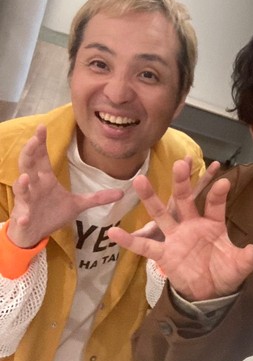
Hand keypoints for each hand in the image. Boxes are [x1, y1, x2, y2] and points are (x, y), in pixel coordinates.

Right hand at [8, 125, 123, 247]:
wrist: (35, 233)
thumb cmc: (52, 214)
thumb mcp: (78, 204)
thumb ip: (97, 197)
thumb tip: (122, 193)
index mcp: (46, 179)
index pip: (41, 157)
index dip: (41, 143)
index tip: (43, 127)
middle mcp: (34, 186)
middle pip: (28, 166)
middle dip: (29, 153)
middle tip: (34, 140)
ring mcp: (27, 202)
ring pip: (21, 189)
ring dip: (22, 183)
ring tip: (26, 177)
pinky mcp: (24, 218)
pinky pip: (22, 217)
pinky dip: (23, 217)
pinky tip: (25, 217)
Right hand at [108, 159, 252, 300]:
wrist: (210, 291)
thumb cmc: (225, 271)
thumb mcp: (240, 265)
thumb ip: (249, 258)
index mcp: (213, 223)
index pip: (215, 204)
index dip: (218, 194)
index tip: (223, 181)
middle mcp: (191, 224)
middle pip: (185, 199)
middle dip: (182, 182)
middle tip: (180, 163)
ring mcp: (175, 237)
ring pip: (161, 214)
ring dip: (150, 198)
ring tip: (139, 180)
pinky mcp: (164, 253)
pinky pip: (144, 246)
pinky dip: (129, 240)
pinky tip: (113, 231)